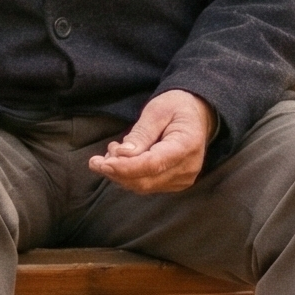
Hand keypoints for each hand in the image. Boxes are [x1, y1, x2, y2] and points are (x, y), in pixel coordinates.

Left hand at [87, 91, 214, 194]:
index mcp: (187, 145)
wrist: (196, 115)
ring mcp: (183, 179)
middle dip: (117, 172)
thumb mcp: (157, 110)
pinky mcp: (174, 183)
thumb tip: (123, 155)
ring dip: (120, 174)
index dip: (126, 167)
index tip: (103, 164)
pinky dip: (128, 176)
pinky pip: (146, 185)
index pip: (153, 164)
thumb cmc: (176, 108)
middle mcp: (188, 167)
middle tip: (97, 158)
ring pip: (143, 186)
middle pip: (146, 180)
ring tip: (112, 152)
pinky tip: (122, 160)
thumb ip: (141, 133)